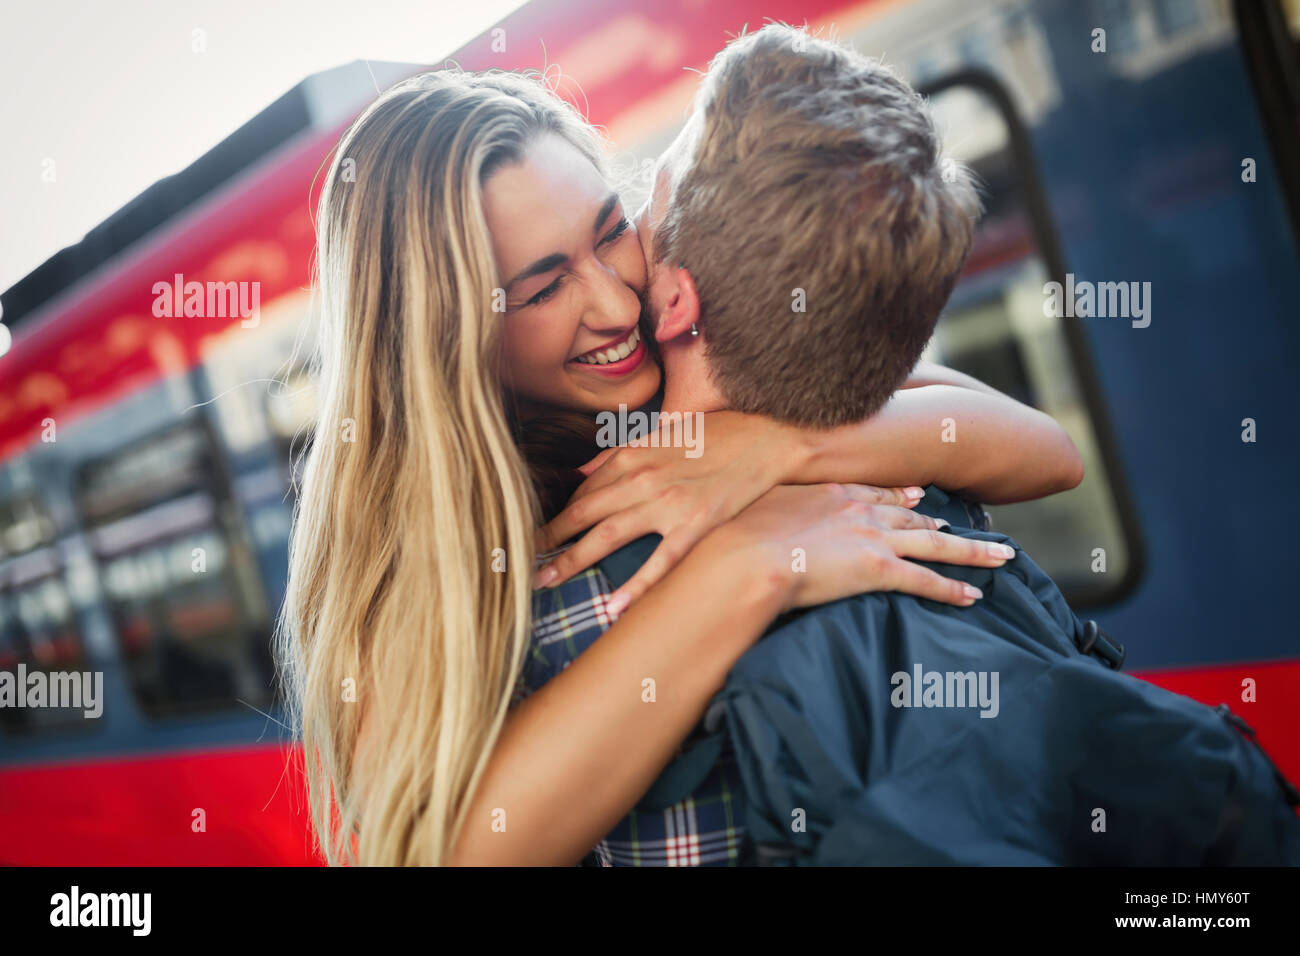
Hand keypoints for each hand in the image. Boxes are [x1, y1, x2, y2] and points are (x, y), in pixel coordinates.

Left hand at [534, 411, 923, 606]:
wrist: (771, 439)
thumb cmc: (719, 434)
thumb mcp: (664, 432)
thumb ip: (620, 452)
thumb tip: (582, 472)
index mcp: (633, 455)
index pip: (582, 492)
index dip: (554, 515)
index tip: (530, 534)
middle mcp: (643, 478)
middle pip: (582, 515)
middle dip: (547, 539)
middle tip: (518, 563)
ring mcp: (669, 504)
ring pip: (608, 537)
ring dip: (572, 560)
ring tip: (545, 581)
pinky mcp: (697, 526)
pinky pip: (660, 562)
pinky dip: (635, 586)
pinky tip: (612, 607)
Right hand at [708, 483, 1014, 612]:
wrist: (744, 557)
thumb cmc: (736, 539)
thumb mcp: (752, 511)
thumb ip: (766, 511)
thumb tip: (751, 523)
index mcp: (830, 493)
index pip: (875, 493)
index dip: (900, 497)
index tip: (919, 497)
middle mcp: (859, 511)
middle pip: (914, 517)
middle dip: (943, 522)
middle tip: (970, 525)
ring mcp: (872, 539)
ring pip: (935, 545)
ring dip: (971, 552)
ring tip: (1000, 555)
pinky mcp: (878, 570)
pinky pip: (925, 581)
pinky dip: (952, 588)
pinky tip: (973, 595)